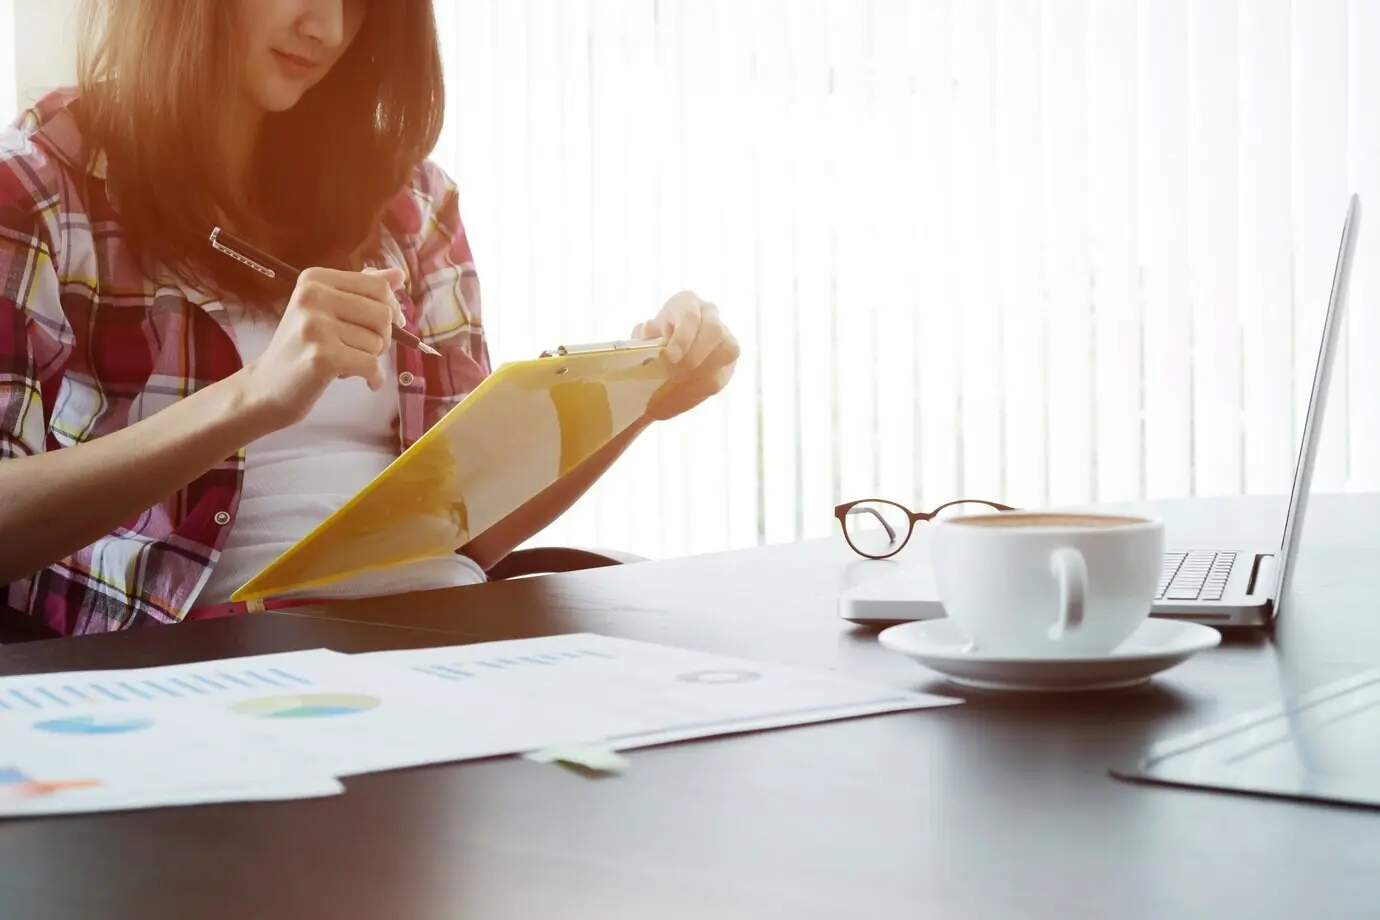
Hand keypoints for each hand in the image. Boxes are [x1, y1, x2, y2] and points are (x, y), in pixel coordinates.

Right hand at [236, 266, 403, 429]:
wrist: (266, 386)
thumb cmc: (301, 347)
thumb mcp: (326, 310)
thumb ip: (362, 291)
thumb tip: (399, 275)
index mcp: (314, 280)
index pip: (377, 286)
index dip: (392, 307)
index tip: (390, 324)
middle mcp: (313, 297)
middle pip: (382, 314)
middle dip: (383, 337)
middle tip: (363, 349)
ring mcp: (316, 327)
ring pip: (377, 342)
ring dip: (370, 358)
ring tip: (344, 362)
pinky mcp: (323, 357)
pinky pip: (372, 365)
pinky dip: (376, 378)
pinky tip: (368, 382)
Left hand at [633, 291, 738, 420]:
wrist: (666, 356)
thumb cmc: (654, 342)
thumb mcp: (643, 337)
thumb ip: (643, 335)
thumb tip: (647, 330)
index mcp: (686, 303)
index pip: (690, 316)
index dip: (683, 337)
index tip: (671, 356)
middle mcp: (709, 314)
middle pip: (714, 330)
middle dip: (694, 356)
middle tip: (673, 374)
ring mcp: (724, 334)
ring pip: (727, 350)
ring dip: (702, 370)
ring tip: (679, 381)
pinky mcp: (729, 357)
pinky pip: (723, 372)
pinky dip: (704, 384)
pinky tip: (687, 390)